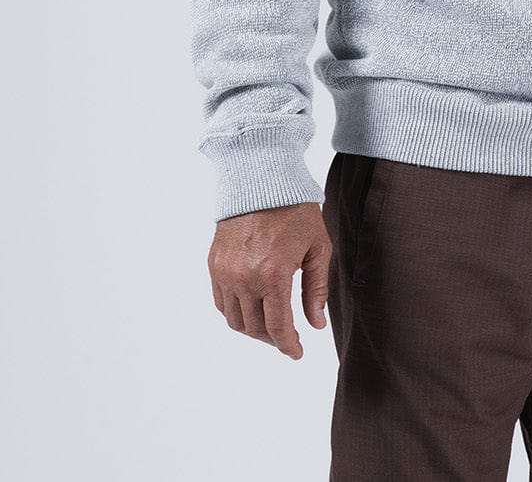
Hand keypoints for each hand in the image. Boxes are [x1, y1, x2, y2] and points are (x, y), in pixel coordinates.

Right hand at [207, 202, 331, 359]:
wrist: (261, 179)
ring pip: (235, 320)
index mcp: (273, 275)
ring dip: (253, 329)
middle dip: (273, 339)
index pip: (278, 328)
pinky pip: (221, 302)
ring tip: (270, 324)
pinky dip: (235, 312)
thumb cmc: (295, 210)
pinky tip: (251, 307)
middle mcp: (244, 278)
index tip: (297, 353)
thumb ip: (316, 289)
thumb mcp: (317, 247)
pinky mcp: (214, 264)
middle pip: (255, 328)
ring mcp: (225, 272)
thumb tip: (316, 325)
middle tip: (287, 337)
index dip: (288, 346)